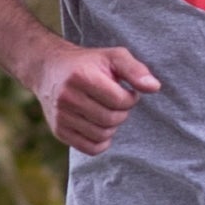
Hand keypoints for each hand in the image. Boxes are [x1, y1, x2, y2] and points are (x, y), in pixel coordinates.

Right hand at [33, 44, 158, 155]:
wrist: (49, 69)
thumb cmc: (88, 63)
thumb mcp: (113, 57)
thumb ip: (135, 70)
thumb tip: (155, 87)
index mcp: (81, 77)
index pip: (119, 101)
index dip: (130, 98)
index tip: (126, 92)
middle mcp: (67, 97)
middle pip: (110, 119)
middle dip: (122, 112)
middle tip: (117, 102)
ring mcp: (61, 116)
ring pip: (101, 135)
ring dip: (112, 126)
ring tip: (107, 111)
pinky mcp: (59, 131)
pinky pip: (90, 148)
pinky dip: (102, 141)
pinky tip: (101, 126)